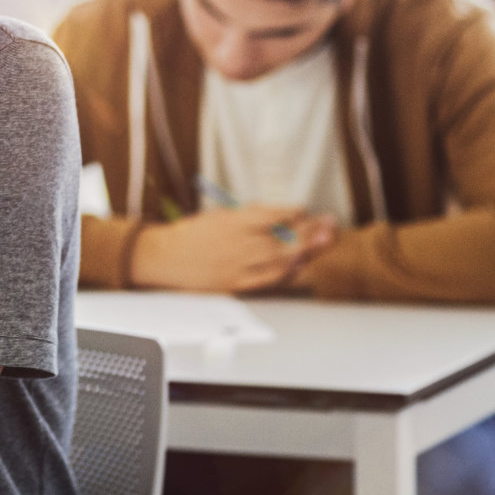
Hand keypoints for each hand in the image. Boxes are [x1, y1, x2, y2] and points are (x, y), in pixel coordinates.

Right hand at [132, 207, 334, 293]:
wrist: (164, 258)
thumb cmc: (192, 234)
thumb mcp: (219, 215)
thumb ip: (249, 217)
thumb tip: (282, 217)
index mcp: (231, 221)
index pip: (270, 215)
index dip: (293, 212)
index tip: (305, 209)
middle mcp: (236, 244)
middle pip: (282, 239)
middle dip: (310, 232)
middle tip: (329, 226)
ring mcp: (236, 266)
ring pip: (279, 261)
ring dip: (304, 252)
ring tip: (321, 243)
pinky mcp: (234, 284)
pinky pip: (267, 280)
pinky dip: (286, 273)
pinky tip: (299, 265)